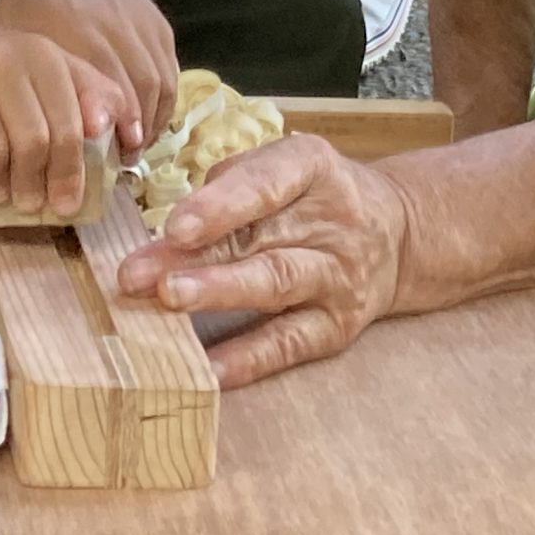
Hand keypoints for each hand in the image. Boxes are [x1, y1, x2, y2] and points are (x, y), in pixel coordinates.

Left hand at [0, 0, 175, 153]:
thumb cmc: (32, 4)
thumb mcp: (9, 31)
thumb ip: (12, 78)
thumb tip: (17, 139)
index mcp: (64, 21)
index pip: (90, 77)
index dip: (100, 117)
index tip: (97, 150)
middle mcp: (107, 20)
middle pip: (131, 84)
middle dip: (129, 131)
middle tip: (118, 164)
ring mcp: (138, 22)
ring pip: (156, 83)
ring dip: (149, 124)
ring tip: (133, 152)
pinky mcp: (159, 26)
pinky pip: (170, 74)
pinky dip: (162, 107)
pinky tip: (145, 128)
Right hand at [0, 16, 126, 218]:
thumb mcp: (48, 69)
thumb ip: (90, 96)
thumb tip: (127, 137)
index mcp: (41, 55)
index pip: (68, 123)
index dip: (72, 169)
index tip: (71, 202)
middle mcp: (2, 63)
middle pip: (33, 142)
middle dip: (38, 184)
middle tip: (37, 205)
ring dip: (2, 188)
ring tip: (4, 194)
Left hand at [114, 134, 411, 388]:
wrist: (396, 234)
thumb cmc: (312, 196)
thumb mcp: (282, 167)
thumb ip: (230, 187)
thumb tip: (172, 228)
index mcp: (314, 168)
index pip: (266, 183)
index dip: (220, 205)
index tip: (174, 226)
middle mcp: (332, 221)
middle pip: (257, 238)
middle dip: (194, 257)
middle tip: (138, 274)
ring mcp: (338, 277)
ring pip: (274, 285)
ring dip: (217, 294)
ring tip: (169, 301)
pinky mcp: (338, 326)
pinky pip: (289, 344)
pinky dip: (248, 358)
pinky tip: (208, 368)